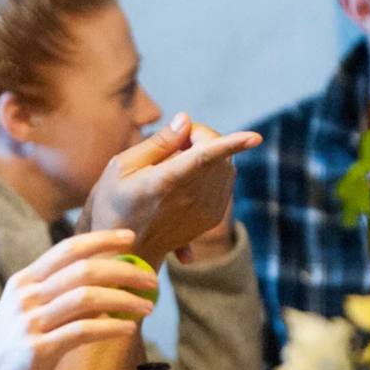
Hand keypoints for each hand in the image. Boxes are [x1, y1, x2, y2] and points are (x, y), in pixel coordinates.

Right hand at [0, 228, 154, 369]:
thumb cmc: (12, 353)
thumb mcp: (26, 314)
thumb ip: (55, 296)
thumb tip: (103, 283)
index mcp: (23, 281)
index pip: (67, 249)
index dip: (101, 240)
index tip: (130, 237)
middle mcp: (25, 296)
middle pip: (83, 270)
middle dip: (123, 270)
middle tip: (151, 279)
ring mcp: (30, 322)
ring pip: (87, 297)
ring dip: (124, 299)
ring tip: (147, 306)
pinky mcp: (38, 350)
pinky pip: (83, 331)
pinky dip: (111, 327)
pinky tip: (128, 329)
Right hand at [82, 114, 260, 267]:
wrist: (124, 250)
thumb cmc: (115, 203)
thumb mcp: (121, 167)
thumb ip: (157, 142)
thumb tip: (185, 120)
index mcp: (164, 183)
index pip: (203, 158)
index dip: (230, 144)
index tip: (255, 137)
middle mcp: (189, 198)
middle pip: (217, 153)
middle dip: (200, 136)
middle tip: (175, 141)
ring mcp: (204, 210)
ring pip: (225, 166)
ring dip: (209, 153)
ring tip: (178, 162)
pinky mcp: (211, 218)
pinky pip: (226, 181)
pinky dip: (214, 170)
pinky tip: (190, 176)